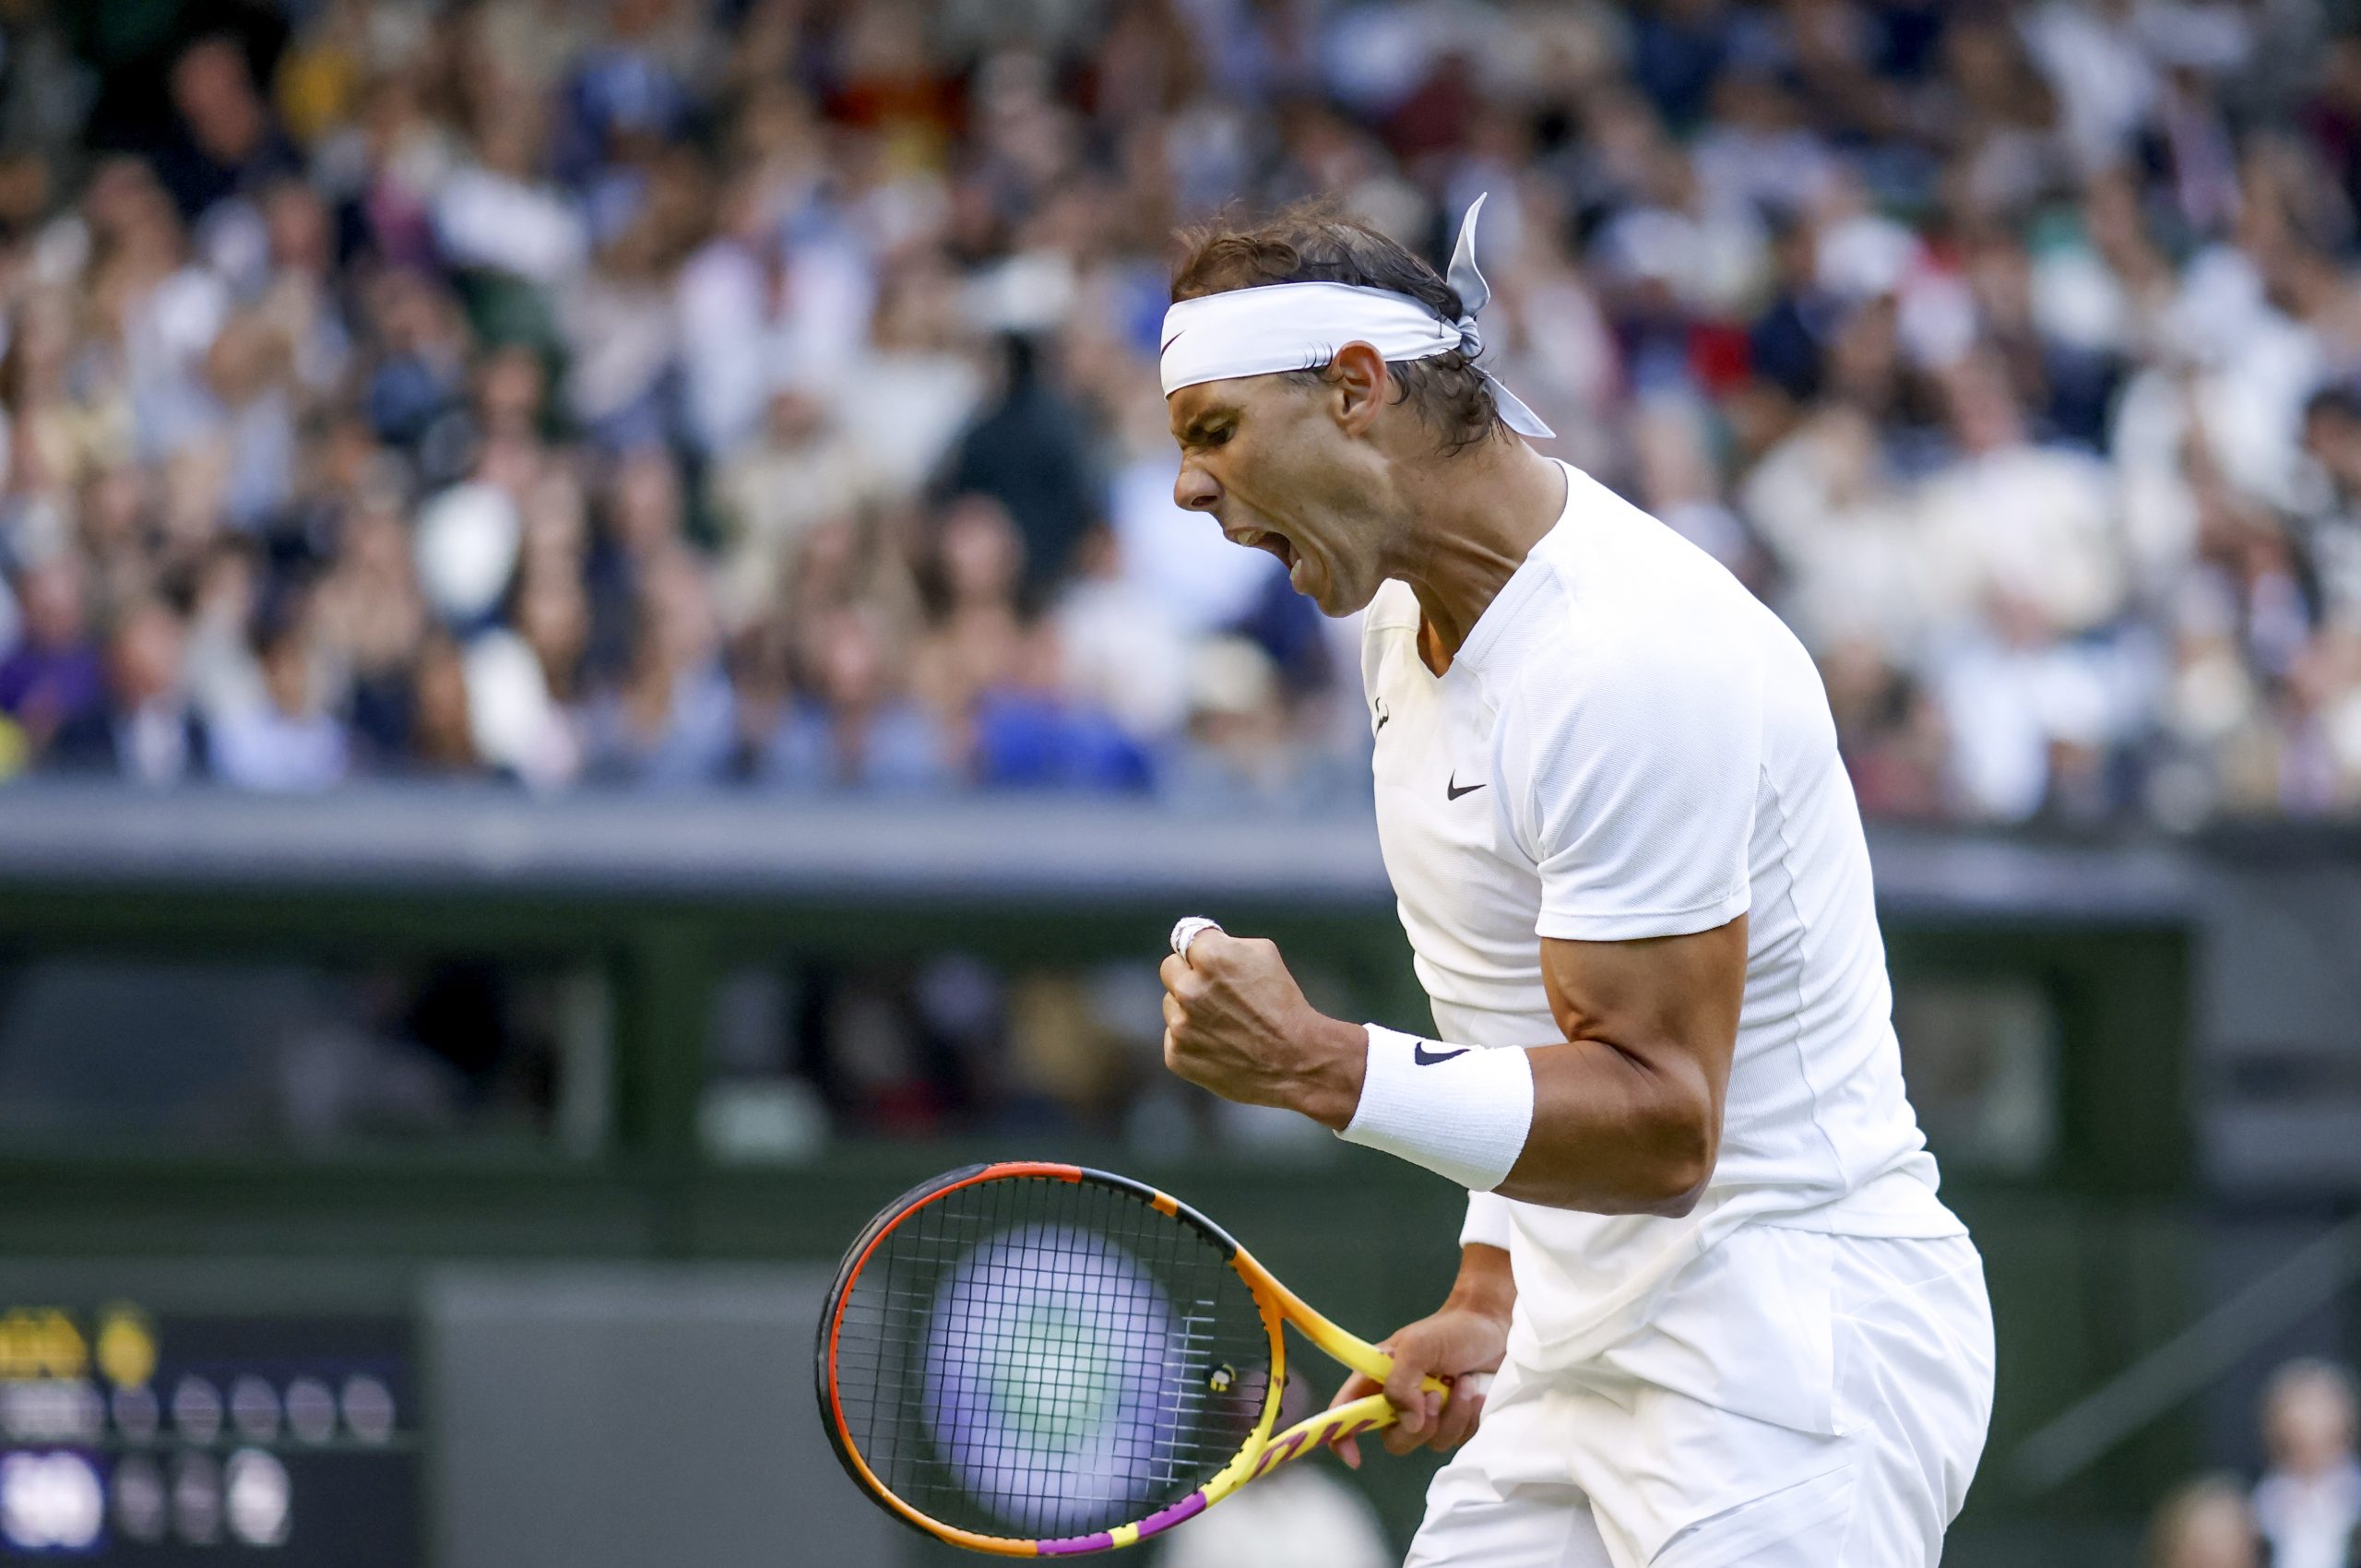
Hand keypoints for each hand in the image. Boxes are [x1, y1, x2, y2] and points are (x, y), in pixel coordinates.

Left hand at [1158, 929, 1364, 1127]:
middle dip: (1188, 975)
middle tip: (1215, 992)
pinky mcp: (1177, 1055)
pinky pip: (1174, 1037)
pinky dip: (1192, 1040)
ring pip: (1171, 1005)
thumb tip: (1203, 941)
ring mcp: (1180, 1025)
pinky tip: (1220, 1045)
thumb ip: (1226, 943)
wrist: (1295, 1062)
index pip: (1186, 941)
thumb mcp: (1265, 954)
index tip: (1210, 962)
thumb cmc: (1284, 1005)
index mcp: (1211, 957)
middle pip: (1170, 969)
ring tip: (1224, 1023)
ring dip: (1189, 1009)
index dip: (1203, 951)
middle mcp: (1189, 988)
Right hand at [1326, 1301, 1508, 1467]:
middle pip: (1395, 1439)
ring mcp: (1429, 1415)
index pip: (1346, 1412)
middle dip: (1420, 1425)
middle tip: (1436, 1395)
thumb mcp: (1417, 1348)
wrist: (1492, 1326)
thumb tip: (1410, 1423)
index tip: (1356, 1458)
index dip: (1342, 1437)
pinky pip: (1459, 1441)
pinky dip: (1469, 1420)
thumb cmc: (1449, 1330)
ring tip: (1464, 1383)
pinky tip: (1476, 1396)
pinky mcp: (1456, 1422)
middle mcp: (1400, 1401)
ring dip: (1452, 1415)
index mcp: (1378, 1379)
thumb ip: (1401, 1384)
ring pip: (1431, 1442)